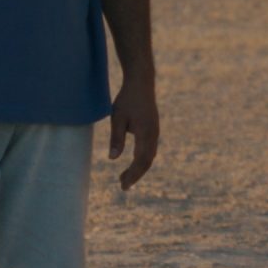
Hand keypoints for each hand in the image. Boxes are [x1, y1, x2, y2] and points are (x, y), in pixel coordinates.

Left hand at [108, 74, 159, 189]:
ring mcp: (155, 132)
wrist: (141, 82)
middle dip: (135, 175)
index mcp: (146, 133)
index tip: (122, 185)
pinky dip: (142, 160)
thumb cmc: (127, 99)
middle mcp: (154, 134)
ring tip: (125, 177)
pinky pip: (150, 149)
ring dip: (139, 168)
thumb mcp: (117, 118)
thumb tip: (112, 159)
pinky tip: (134, 163)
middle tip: (122, 186)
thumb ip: (116, 138)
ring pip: (150, 156)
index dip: (133, 175)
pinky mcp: (153, 129)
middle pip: (147, 161)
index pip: (141, 160)